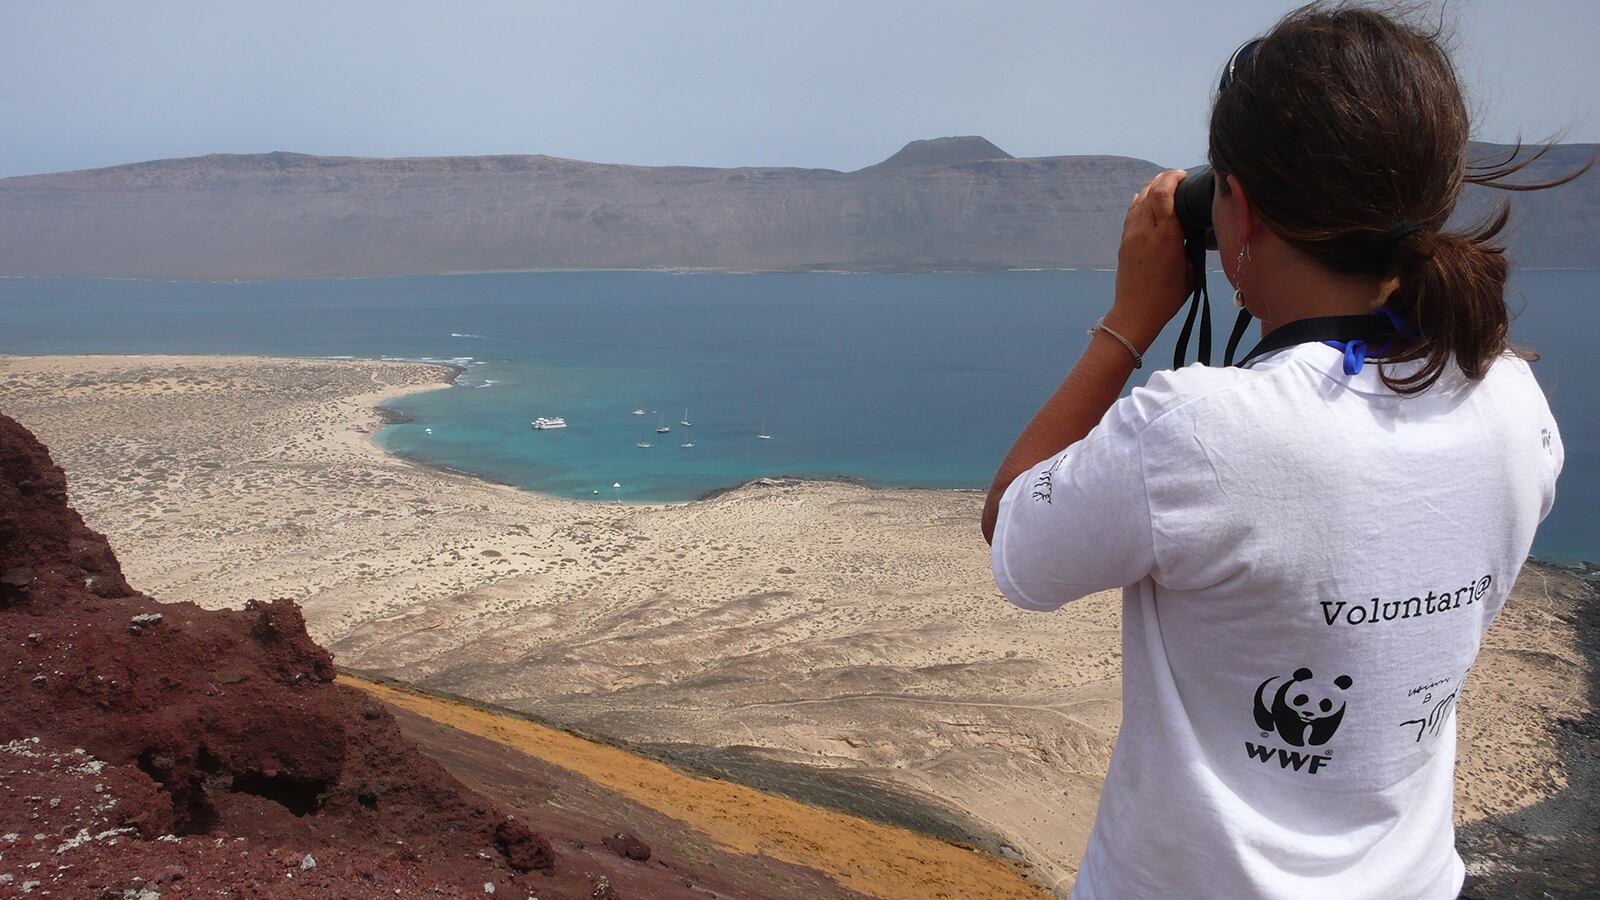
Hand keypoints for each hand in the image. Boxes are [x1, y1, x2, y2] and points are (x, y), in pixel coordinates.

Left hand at [1106, 169, 1191, 348]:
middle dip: (1163, 178)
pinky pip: (1131, 213)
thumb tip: (1194, 229)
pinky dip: (1140, 201)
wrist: (1135, 312)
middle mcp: (1145, 231)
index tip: (1184, 175)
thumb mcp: (1191, 270)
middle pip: (1149, 191)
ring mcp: (1131, 235)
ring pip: (1138, 200)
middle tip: (1177, 177)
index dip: (1172, 178)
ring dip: (1151, 188)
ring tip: (1164, 185)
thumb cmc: (1168, 296)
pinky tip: (1146, 198)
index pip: (1163, 194)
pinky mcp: (1124, 242)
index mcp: (1166, 237)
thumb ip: (1192, 245)